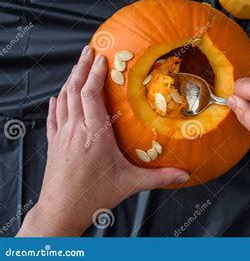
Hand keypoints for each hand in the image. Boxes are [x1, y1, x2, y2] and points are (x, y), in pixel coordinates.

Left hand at [17, 46, 188, 236]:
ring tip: (77, 66)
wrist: (60, 211)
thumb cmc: (95, 196)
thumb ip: (159, 177)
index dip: (95, 74)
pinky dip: (55, 103)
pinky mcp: (53, 144)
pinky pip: (52, 117)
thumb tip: (185, 175)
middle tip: (88, 50)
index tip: (101, 58)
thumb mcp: (130, 184)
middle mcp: (75, 130)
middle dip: (81, 68)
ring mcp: (61, 136)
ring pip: (63, 100)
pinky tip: (57, 97)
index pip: (91, 95)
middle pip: (75, 90)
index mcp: (94, 134)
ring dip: (70, 80)